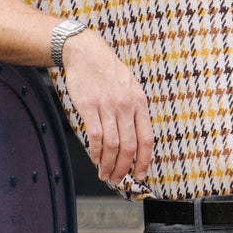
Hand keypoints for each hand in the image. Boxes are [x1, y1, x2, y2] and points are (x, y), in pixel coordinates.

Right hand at [61, 29, 153, 188]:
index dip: (144, 161)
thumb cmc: (108, 72)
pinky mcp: (89, 107)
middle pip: (129, 146)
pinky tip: (96, 159)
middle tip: (118, 180)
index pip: (146, 139)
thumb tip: (136, 141)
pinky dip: (96, 152)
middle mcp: (126, 106)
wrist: (86, 53)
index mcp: (139, 103)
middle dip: (124, 168)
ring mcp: (107, 106)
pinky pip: (96, 136)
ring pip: (112, 145)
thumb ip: (135, 111)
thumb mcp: (130, 87)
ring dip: (109, 165)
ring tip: (105, 175)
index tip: (140, 175)